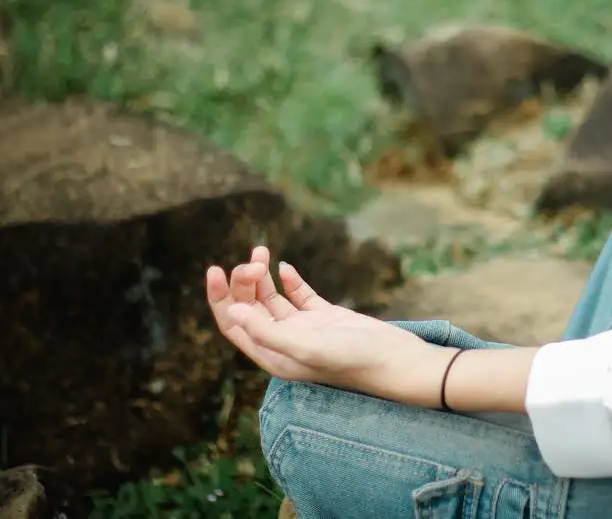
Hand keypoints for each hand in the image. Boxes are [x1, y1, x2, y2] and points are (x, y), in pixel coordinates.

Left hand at [206, 246, 455, 407]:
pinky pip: (299, 296)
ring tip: (262, 252)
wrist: (396, 359)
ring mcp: (306, 329)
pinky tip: (285, 267)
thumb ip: (268, 331)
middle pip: (251, 308)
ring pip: (273, 299)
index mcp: (273, 356)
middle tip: (255, 260)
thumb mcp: (305, 346)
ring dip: (263, 277)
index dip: (221, 299)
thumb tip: (235, 311)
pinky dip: (290, 281)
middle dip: (246, 282)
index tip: (215, 270)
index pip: (234, 325)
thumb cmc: (352, 359)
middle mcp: (285, 343)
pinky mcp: (326, 317)